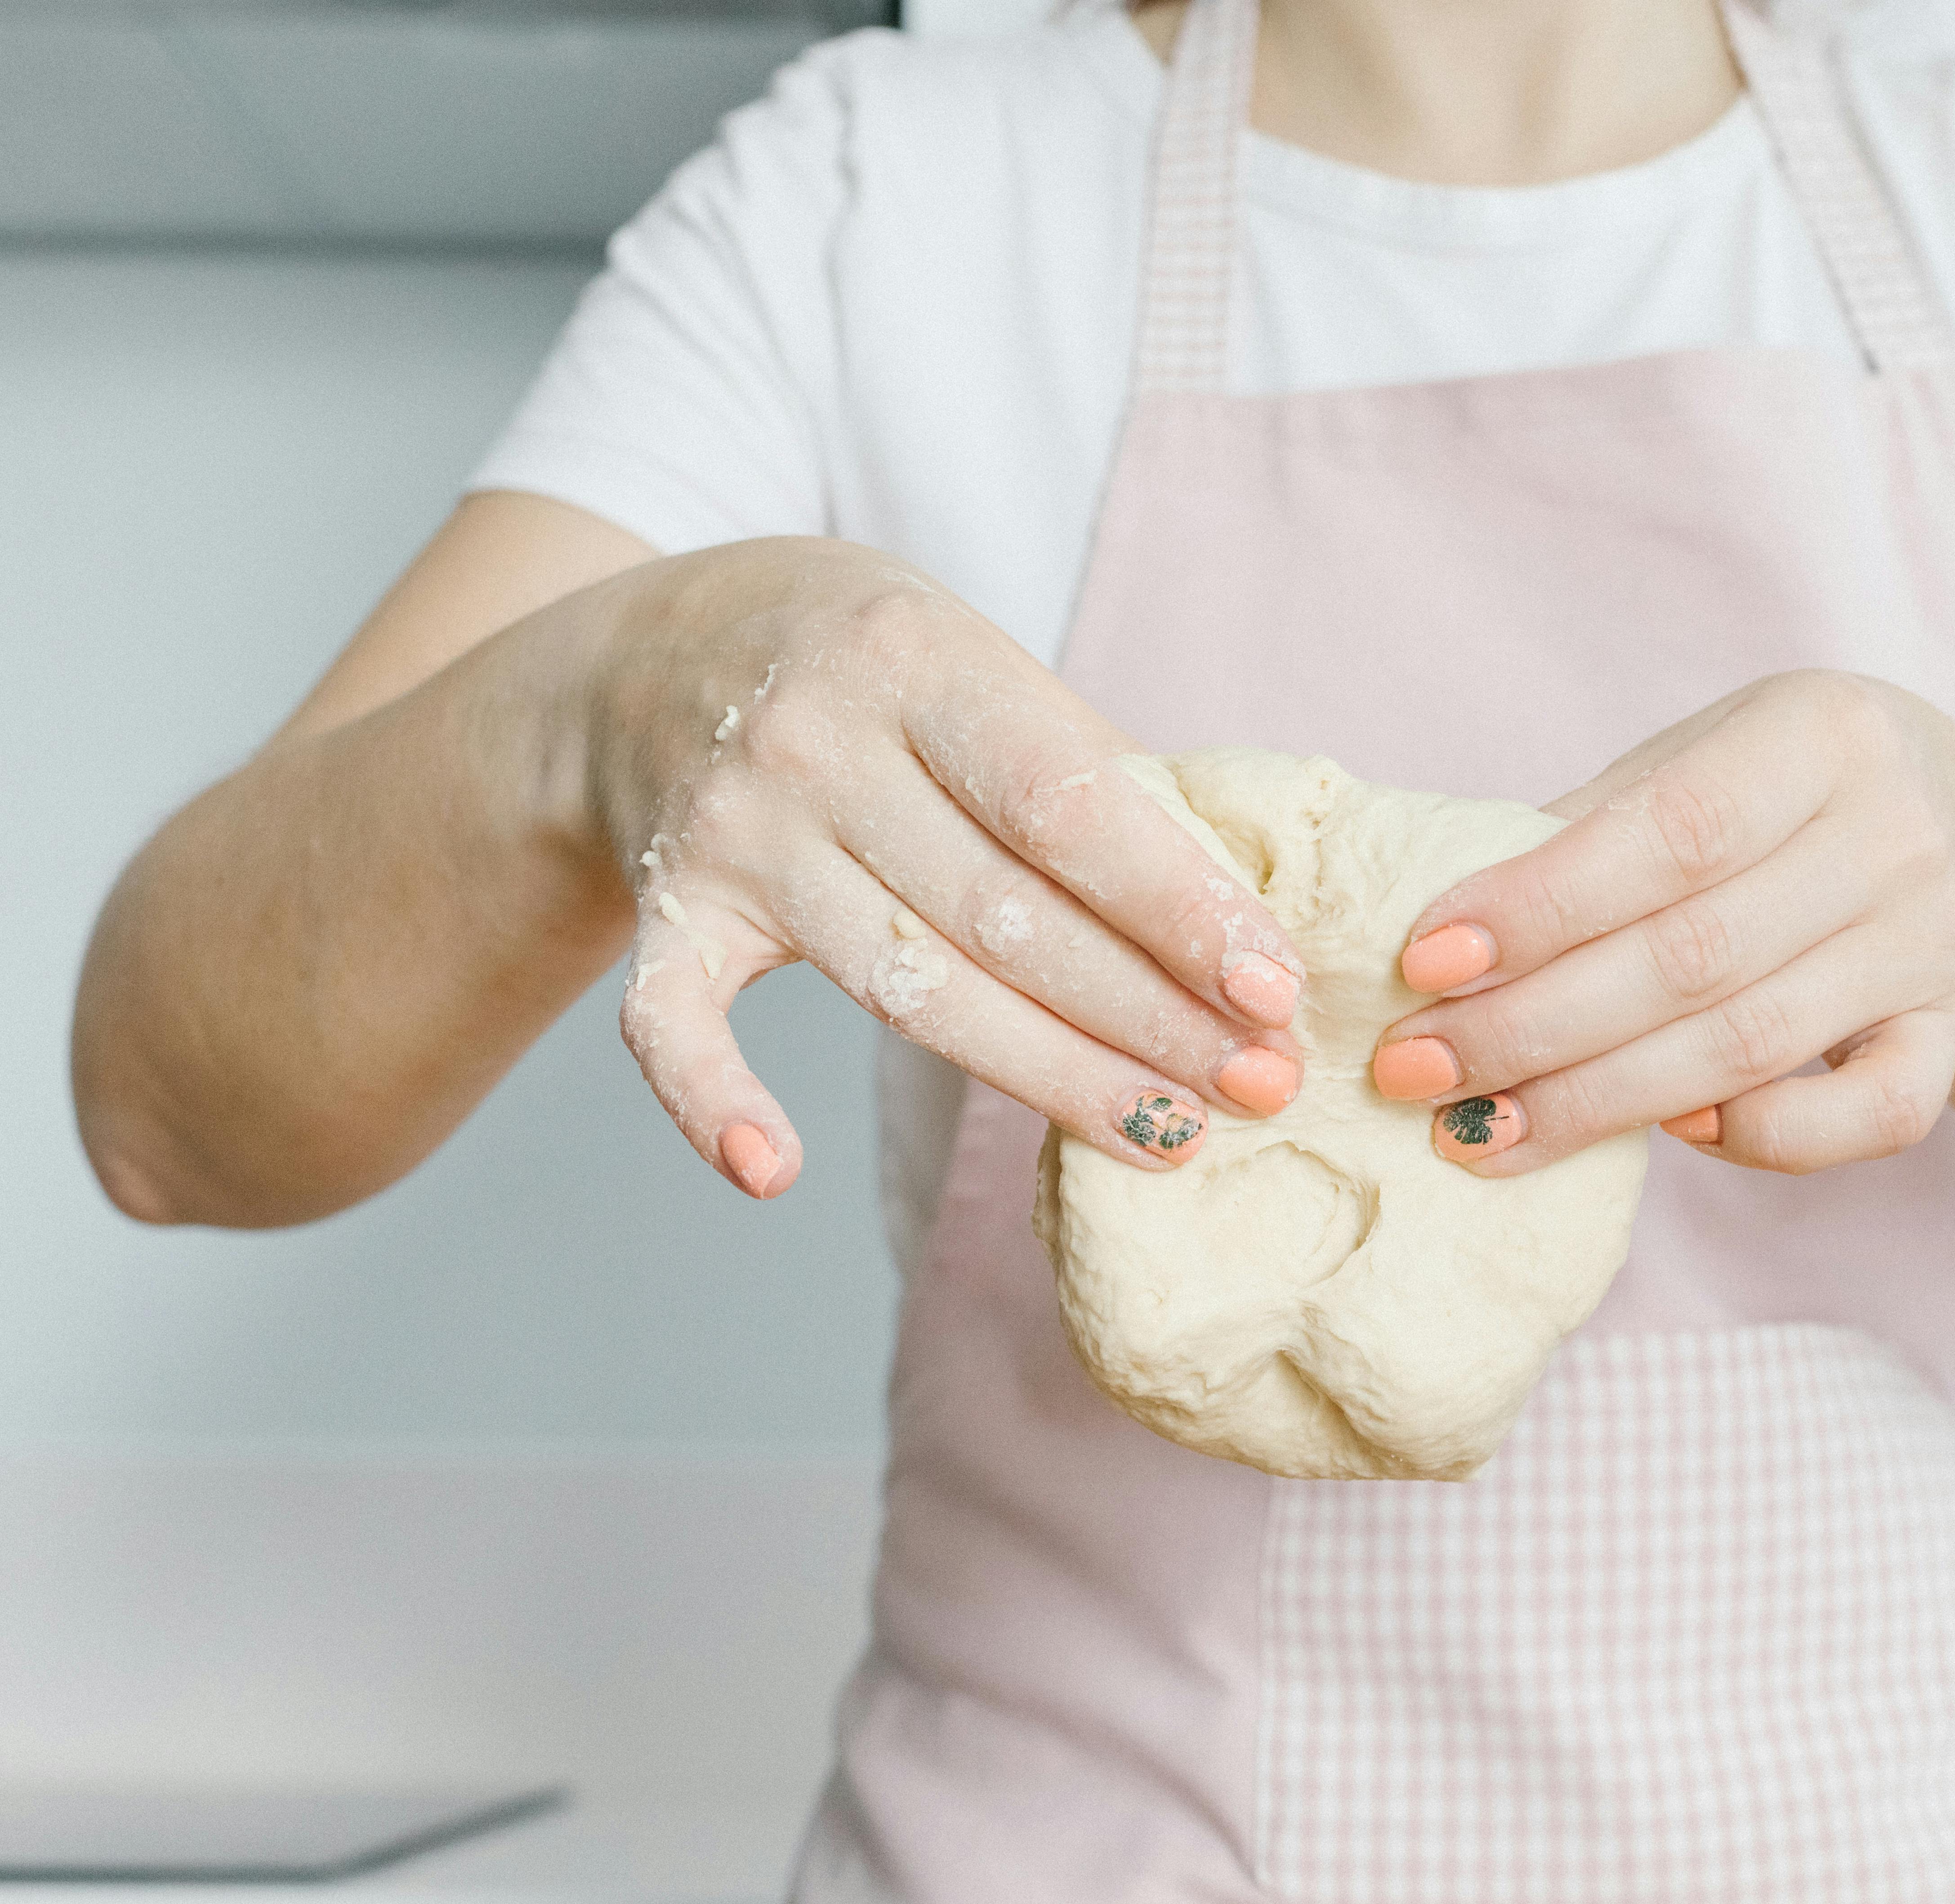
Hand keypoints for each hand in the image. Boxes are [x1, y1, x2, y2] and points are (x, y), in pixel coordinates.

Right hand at [591, 539, 1308, 1196]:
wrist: (651, 652)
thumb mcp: (977, 662)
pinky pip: (671, 1020)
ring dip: (1047, 1076)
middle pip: (1003, 918)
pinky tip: (771, 1173)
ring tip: (1167, 1135)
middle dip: (1149, 1016)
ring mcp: (731, 833)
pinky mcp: (667, 908)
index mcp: (914, 659)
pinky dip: (709, 1099)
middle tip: (1259, 1085)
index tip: (1275, 989)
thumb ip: (1088, 772)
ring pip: (903, 988)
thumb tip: (1231, 907)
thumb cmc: (871, 670)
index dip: (1180, 908)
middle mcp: (812, 742)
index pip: (1067, 808)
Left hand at [1368, 671, 1954, 1175]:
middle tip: (1415, 1069)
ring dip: (1598, 1101)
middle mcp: (1893, 838)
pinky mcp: (1950, 1040)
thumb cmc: (1779, 796)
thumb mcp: (1699, 759)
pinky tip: (1669, 1136)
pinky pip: (1868, 1118)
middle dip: (1532, 1027)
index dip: (1538, 906)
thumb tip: (1438, 928)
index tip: (1422, 962)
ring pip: (1752, 1047)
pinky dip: (1763, 1139)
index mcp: (1820, 735)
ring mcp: (1932, 947)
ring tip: (1477, 1131)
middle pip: (1693, 959)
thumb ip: (1586, 829)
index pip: (1669, 834)